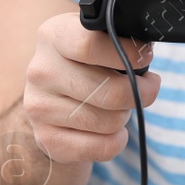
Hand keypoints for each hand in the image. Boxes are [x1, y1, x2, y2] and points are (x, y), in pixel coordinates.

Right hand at [24, 12, 158, 164]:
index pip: (89, 45)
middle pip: (111, 92)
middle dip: (141, 93)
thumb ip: (120, 38)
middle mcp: (40, 71)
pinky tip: (111, 130)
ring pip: (110, 122)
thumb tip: (145, 52)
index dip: (128, 54)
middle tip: (146, 87)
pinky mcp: (46, 139)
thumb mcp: (100, 38)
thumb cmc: (90, 63)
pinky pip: (103, 147)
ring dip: (125, 116)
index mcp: (53, 36)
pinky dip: (117, 141)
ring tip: (117, 106)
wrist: (56, 98)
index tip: (145, 58)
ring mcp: (39, 107)